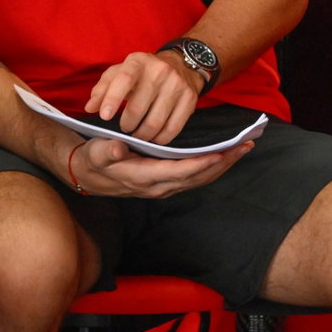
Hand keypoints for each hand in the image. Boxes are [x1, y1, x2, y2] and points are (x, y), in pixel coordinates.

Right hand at [67, 136, 250, 197]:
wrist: (86, 174)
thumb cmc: (93, 159)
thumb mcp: (95, 153)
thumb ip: (107, 151)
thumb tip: (118, 148)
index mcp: (144, 177)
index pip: (180, 172)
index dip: (202, 163)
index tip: (221, 152)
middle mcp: (159, 186)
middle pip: (198, 177)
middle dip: (223, 162)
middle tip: (246, 145)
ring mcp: (164, 187)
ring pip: (201, 179)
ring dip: (223, 165)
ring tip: (244, 148)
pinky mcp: (167, 183)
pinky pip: (196, 178)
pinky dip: (213, 167)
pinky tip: (226, 156)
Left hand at [85, 51, 202, 142]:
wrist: (182, 64)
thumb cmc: (143, 72)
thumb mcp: (120, 72)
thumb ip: (102, 89)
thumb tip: (89, 108)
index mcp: (138, 62)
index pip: (124, 80)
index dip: (112, 99)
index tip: (104, 117)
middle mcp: (159, 71)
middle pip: (138, 108)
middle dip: (126, 125)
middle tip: (125, 127)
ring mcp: (177, 85)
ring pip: (155, 123)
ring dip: (142, 135)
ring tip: (138, 134)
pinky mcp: (190, 99)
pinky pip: (172, 129)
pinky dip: (160, 139)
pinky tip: (154, 137)